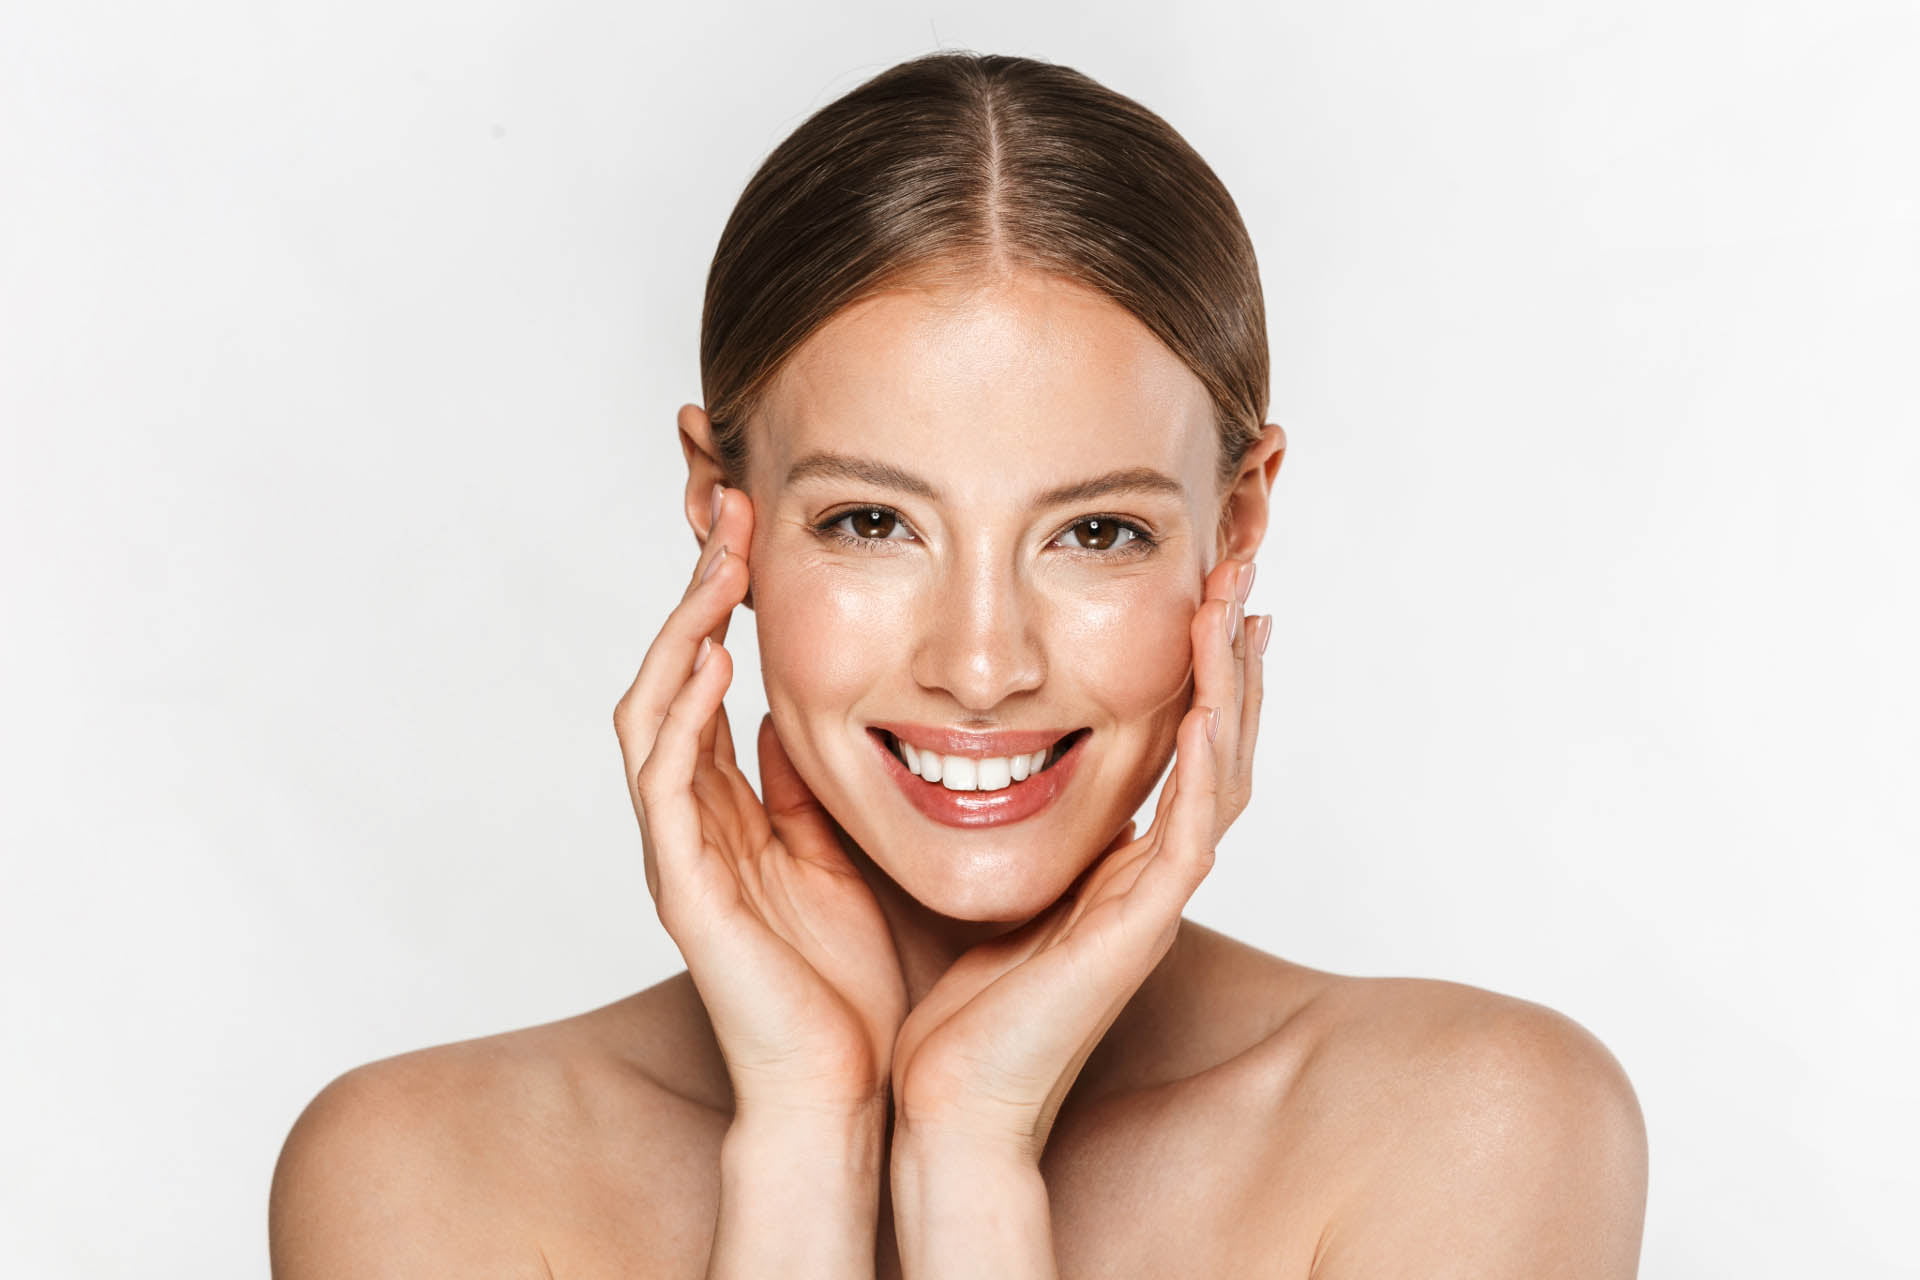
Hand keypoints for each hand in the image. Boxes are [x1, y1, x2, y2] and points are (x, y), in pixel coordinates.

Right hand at [614, 486, 907, 1118]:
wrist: (847, 1095)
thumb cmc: (857, 985)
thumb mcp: (851, 855)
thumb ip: (823, 789)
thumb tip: (828, 716)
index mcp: (735, 811)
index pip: (713, 680)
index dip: (725, 601)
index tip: (759, 525)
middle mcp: (696, 821)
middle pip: (672, 676)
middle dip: (693, 590)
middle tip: (725, 506)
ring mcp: (681, 852)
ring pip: (654, 713)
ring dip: (682, 628)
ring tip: (718, 556)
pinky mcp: (684, 889)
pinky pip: (664, 782)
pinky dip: (682, 714)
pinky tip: (713, 657)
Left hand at [889, 556, 1265, 1159]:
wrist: (947, 1106)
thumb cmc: (946, 1007)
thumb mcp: (948, 868)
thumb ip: (948, 796)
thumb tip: (909, 714)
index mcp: (1109, 858)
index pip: (1168, 742)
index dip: (1186, 665)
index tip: (1189, 586)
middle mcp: (1144, 872)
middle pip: (1214, 742)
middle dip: (1228, 653)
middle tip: (1240, 565)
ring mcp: (1152, 900)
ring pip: (1221, 773)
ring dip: (1232, 686)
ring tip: (1240, 601)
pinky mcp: (1143, 928)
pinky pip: (1193, 831)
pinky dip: (1208, 762)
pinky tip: (1212, 698)